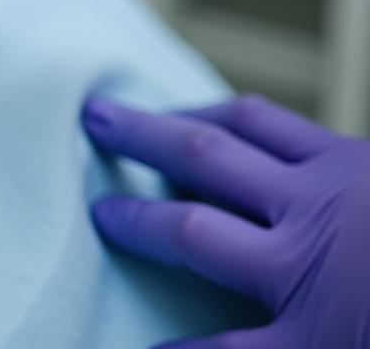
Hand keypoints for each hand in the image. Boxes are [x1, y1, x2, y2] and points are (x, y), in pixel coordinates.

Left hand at [80, 93, 369, 347]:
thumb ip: (355, 187)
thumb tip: (332, 186)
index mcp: (350, 168)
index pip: (254, 122)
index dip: (200, 113)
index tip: (164, 112)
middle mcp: (316, 207)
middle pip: (203, 153)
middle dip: (141, 133)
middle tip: (93, 119)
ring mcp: (306, 274)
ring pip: (192, 230)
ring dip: (139, 221)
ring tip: (101, 216)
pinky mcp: (312, 346)